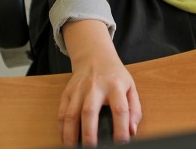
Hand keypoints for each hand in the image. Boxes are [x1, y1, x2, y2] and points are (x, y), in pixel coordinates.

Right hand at [59, 20, 141, 146]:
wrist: (95, 56)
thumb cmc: (115, 76)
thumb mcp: (130, 87)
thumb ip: (134, 109)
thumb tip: (132, 131)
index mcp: (115, 85)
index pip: (120, 109)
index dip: (121, 128)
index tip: (121, 143)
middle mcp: (95, 86)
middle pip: (90, 111)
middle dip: (89, 133)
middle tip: (92, 148)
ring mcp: (78, 89)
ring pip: (71, 114)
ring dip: (71, 135)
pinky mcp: (67, 92)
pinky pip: (61, 113)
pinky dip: (61, 129)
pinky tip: (66, 139)